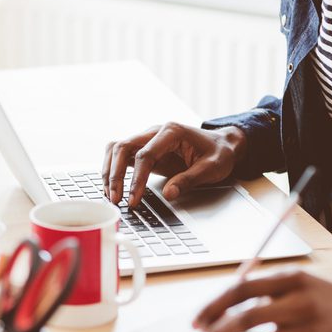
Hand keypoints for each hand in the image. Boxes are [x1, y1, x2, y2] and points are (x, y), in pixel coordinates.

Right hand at [102, 123, 245, 206]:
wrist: (222, 144)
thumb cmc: (218, 153)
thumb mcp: (212, 168)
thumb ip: (189, 180)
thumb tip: (169, 194)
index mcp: (171, 132)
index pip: (145, 155)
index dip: (136, 179)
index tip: (133, 198)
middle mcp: (155, 132)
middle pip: (123, 147)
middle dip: (115, 174)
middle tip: (115, 199)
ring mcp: (147, 139)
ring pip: (116, 149)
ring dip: (109, 171)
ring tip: (110, 195)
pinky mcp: (145, 149)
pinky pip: (122, 156)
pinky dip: (113, 170)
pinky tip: (113, 187)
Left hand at [193, 271, 331, 331]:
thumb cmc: (323, 298)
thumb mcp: (296, 281)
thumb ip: (262, 290)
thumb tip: (220, 309)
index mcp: (292, 278)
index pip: (241, 289)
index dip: (214, 306)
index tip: (198, 319)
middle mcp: (301, 302)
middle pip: (246, 317)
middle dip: (220, 330)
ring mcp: (310, 331)